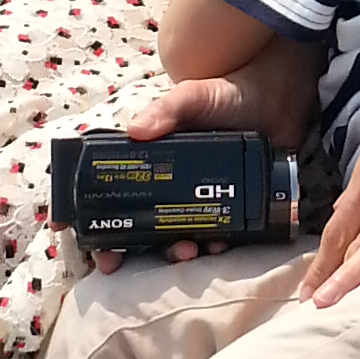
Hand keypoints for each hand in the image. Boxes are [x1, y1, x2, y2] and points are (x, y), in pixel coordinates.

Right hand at [82, 46, 323, 272]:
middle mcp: (171, 184)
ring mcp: (201, 199)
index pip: (115, 194)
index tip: (82, 241)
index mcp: (153, 162)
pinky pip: (218, 236)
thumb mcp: (192, 97)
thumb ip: (167, 109)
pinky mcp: (233, 207)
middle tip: (116, 264)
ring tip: (185, 251)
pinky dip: (213, 246)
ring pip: (177, 236)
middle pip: (139, 226)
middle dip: (128, 250)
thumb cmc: (227, 94)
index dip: (97, 219)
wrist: (277, 98)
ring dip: (174, 252)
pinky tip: (216, 246)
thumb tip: (135, 131)